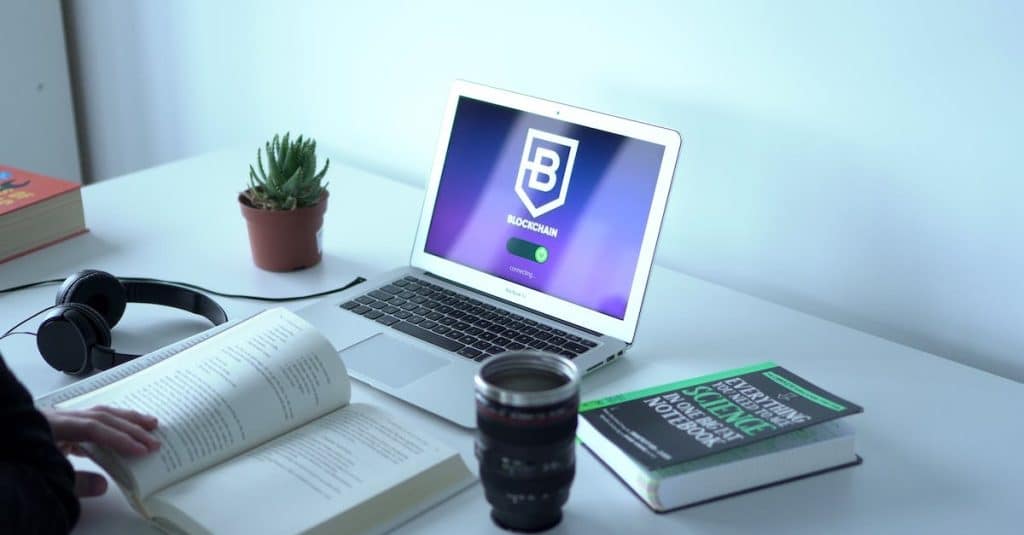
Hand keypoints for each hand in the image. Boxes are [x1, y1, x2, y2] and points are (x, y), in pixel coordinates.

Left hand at [42, 405, 160, 496]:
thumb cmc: (19, 463)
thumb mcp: (45, 477)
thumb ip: (75, 482)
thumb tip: (103, 485)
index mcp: (52, 426)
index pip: (93, 428)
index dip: (118, 438)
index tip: (141, 451)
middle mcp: (58, 417)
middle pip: (101, 416)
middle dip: (130, 428)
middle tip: (155, 441)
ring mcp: (59, 418)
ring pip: (98, 413)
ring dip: (125, 420)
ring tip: (150, 424)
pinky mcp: (60, 424)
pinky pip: (92, 419)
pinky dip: (111, 424)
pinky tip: (122, 431)